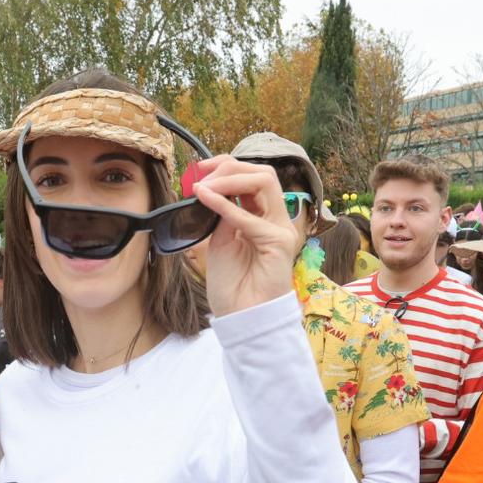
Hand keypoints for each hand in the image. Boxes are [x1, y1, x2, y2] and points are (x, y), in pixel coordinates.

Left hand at [189, 155, 299, 316]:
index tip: (200, 168)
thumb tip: (211, 187)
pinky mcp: (279, 242)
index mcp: (263, 216)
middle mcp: (276, 219)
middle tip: (202, 175)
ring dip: (230, 179)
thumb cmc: (232, 283)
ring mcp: (281, 229)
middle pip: (263, 173)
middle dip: (230, 167)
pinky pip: (250, 217)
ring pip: (264, 183)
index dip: (228, 166)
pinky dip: (225, 205)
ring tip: (204, 187)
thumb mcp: (220, 239)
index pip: (254, 177)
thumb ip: (222, 213)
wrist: (241, 316)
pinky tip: (206, 199)